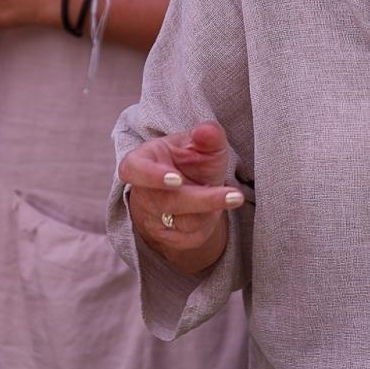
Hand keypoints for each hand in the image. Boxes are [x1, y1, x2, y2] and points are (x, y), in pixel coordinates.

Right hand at [119, 123, 245, 274]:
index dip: (151, 176)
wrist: (190, 188)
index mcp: (141, 161)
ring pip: (182, 223)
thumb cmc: (191, 161)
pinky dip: (209, 223)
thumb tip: (207, 130)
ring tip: (229, 196)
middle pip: (167, 202)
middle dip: (203, 200)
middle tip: (235, 196)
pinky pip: (191, 236)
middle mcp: (143, 193)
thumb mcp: (201, 144)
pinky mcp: (168, 239)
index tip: (176, 179)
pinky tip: (214, 210)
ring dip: (211, 210)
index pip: (134, 170)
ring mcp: (153, 218)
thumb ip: (207, 135)